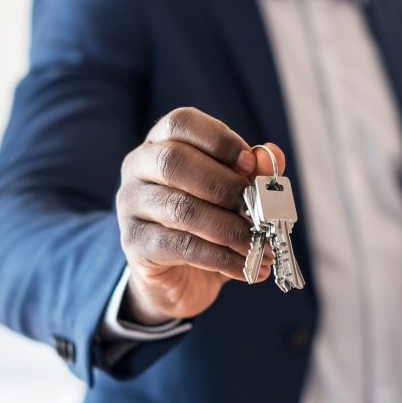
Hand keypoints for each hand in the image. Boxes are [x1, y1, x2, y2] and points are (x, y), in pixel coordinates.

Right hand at [116, 107, 284, 324]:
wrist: (180, 279)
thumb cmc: (208, 227)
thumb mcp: (234, 198)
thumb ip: (252, 174)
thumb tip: (271, 156)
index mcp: (160, 144)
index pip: (181, 123)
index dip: (218, 139)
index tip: (250, 164)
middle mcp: (137, 168)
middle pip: (174, 161)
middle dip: (224, 185)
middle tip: (260, 209)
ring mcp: (130, 207)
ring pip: (181, 209)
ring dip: (230, 228)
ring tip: (264, 246)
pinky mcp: (135, 245)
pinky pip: (182, 247)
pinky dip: (222, 258)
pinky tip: (247, 267)